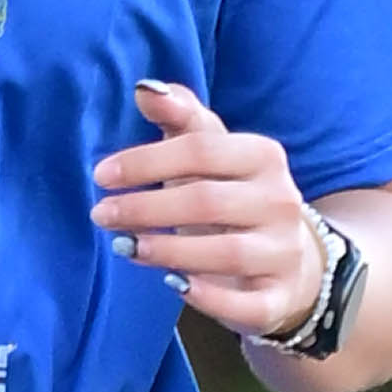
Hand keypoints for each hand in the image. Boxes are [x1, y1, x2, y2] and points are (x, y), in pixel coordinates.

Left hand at [92, 80, 322, 335]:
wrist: (290, 262)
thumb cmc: (235, 199)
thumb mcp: (214, 156)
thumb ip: (182, 120)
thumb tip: (144, 87)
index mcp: (264, 157)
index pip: (202, 150)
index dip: (147, 161)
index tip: (102, 174)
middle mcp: (280, 202)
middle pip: (207, 201)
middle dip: (146, 208)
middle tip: (102, 215)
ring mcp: (283, 252)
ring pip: (226, 253)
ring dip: (167, 250)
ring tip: (125, 247)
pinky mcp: (277, 299)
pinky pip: (245, 304)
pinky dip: (208, 298)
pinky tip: (172, 286)